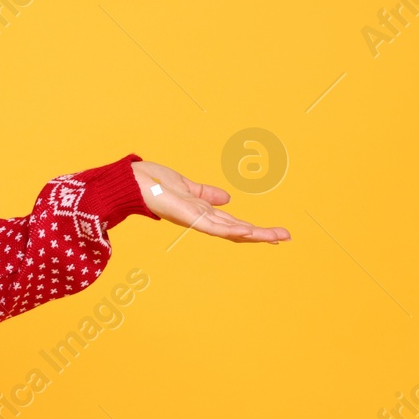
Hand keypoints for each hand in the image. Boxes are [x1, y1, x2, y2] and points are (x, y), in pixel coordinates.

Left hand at [131, 159, 290, 243]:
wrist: (132, 181)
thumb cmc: (154, 182)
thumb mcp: (188, 187)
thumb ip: (206, 194)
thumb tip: (227, 198)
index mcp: (202, 212)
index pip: (233, 223)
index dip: (254, 228)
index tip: (275, 233)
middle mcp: (201, 219)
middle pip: (237, 230)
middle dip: (262, 234)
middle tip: (286, 237)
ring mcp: (195, 220)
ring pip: (231, 231)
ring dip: (255, 234)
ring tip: (278, 237)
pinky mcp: (188, 217)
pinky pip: (213, 226)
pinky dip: (231, 229)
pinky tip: (248, 231)